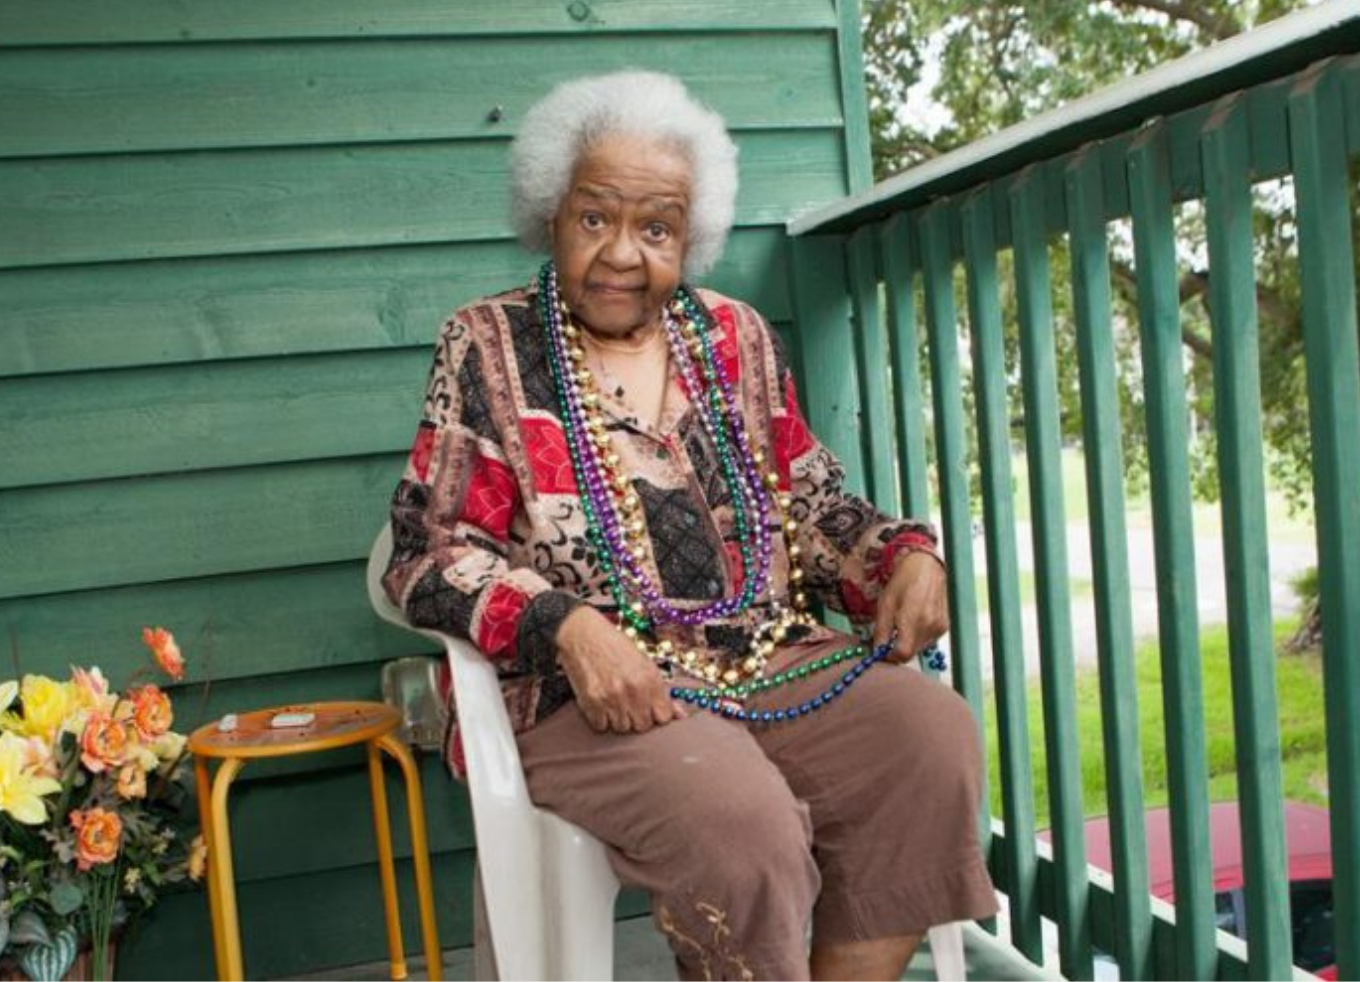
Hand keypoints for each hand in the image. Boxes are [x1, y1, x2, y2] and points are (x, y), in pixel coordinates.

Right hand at [556, 606, 686, 733]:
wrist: (582, 633)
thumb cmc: (614, 645)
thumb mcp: (644, 662)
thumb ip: (661, 690)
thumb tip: (680, 714)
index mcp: (650, 679)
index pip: (664, 717)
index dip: (657, 715)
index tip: (651, 710)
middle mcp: (633, 691)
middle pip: (642, 726)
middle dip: (638, 718)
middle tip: (630, 704)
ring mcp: (611, 698)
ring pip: (622, 728)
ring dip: (619, 719)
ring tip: (614, 700)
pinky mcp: (591, 703)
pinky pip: (601, 726)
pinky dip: (601, 718)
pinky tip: (601, 702)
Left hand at [871, 551, 949, 662]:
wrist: (926, 567)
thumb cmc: (903, 582)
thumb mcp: (885, 605)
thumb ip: (881, 631)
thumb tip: (877, 653)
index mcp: (912, 620)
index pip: (902, 655)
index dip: (890, 656)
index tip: (883, 650)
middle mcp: (929, 626)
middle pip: (911, 653)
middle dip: (898, 648)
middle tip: (891, 633)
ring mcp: (940, 627)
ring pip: (920, 648)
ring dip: (909, 642)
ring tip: (904, 622)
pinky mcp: (945, 626)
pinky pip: (929, 640)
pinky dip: (919, 636)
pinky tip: (916, 620)